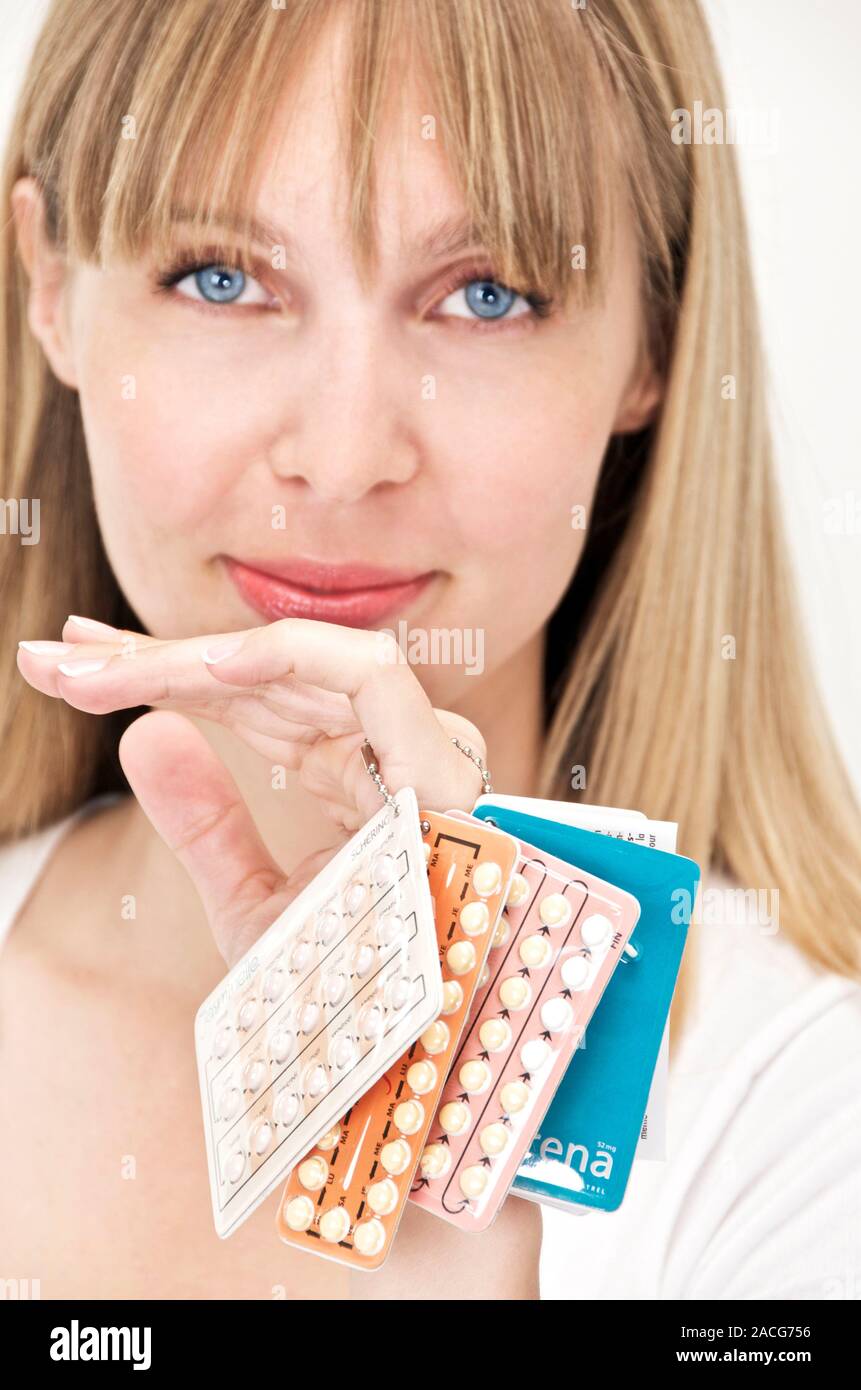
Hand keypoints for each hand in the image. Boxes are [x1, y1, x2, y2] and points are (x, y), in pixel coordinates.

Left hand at [17, 615, 487, 964]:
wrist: (405, 1074)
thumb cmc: (349, 1001)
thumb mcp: (252, 905)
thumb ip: (206, 822)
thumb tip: (142, 737)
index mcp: (352, 773)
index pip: (253, 697)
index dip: (164, 673)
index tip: (72, 667)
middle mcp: (385, 752)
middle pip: (265, 675)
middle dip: (155, 658)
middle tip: (59, 657)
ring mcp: (417, 755)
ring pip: (300, 663)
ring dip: (195, 659)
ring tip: (105, 669)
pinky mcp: (442, 767)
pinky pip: (371, 679)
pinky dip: (290, 657)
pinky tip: (205, 668)